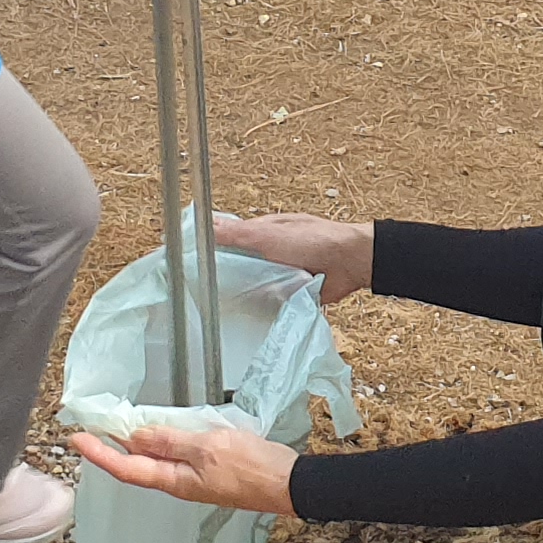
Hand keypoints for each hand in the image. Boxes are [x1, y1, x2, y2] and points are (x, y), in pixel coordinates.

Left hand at [70, 424, 297, 514]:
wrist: (290, 484)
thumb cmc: (253, 468)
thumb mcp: (209, 447)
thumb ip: (172, 441)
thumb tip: (138, 437)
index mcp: (174, 480)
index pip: (125, 467)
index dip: (98, 453)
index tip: (76, 438)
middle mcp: (178, 482)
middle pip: (136, 465)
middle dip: (110, 448)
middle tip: (90, 426)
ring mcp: (193, 478)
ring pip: (154, 460)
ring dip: (133, 444)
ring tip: (116, 425)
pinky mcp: (208, 470)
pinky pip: (175, 456)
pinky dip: (160, 442)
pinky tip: (160, 430)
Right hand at [215, 213, 370, 303]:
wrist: (350, 262)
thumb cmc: (313, 240)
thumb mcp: (270, 234)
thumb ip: (239, 233)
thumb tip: (206, 224)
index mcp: (262, 233)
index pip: (229, 242)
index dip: (211, 253)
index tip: (192, 267)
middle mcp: (269, 253)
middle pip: (240, 266)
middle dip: (226, 278)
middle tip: (204, 296)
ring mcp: (281, 273)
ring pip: (254, 285)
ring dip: (246, 295)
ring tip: (223, 311)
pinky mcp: (292, 292)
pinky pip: (272, 301)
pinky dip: (264, 306)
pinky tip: (250, 318)